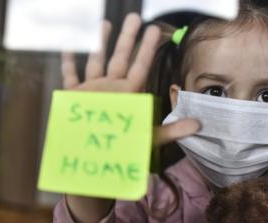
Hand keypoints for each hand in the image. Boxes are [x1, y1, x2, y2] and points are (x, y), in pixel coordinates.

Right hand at [61, 13, 200, 146]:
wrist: (95, 160)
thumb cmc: (122, 150)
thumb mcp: (148, 139)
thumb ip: (172, 130)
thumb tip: (199, 124)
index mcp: (128, 94)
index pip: (140, 66)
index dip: (147, 48)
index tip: (154, 30)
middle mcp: (112, 89)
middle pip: (120, 58)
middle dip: (127, 38)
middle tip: (134, 17)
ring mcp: (93, 91)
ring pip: (96, 62)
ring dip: (99, 44)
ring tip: (103, 24)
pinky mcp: (75, 97)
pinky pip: (71, 76)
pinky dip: (68, 62)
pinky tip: (68, 46)